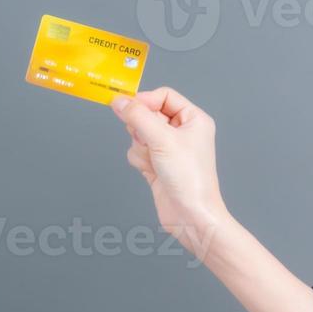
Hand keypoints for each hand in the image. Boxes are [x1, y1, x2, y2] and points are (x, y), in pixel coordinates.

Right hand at [112, 87, 231, 260]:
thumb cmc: (189, 177)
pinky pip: (137, 152)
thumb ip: (138, 117)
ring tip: (155, 161)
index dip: (145, 100)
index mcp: (194, 119)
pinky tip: (152, 172)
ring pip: (139, 134)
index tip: (126, 108)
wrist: (190, 216)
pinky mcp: (157, 164)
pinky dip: (140, 160)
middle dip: (142, 128)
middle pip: (148, 114)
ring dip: (140, 147)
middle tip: (148, 141)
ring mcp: (169, 149)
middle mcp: (183, 131)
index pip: (164, 96)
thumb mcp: (162, 139)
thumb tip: (118, 101)